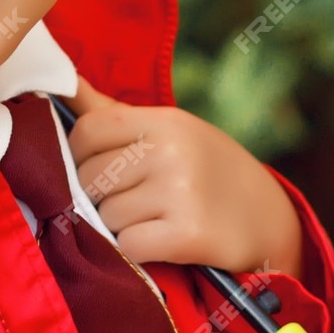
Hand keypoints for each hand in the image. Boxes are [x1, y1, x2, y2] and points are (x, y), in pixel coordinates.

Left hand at [62, 76, 302, 277]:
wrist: (270, 221)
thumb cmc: (208, 172)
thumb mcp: (172, 131)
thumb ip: (113, 114)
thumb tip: (63, 82)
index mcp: (165, 121)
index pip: (87, 129)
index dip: (79, 155)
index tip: (99, 170)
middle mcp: (171, 150)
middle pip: (89, 177)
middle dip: (100, 196)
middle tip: (134, 202)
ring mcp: (180, 191)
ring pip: (105, 215)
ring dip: (120, 226)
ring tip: (153, 220)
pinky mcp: (188, 233)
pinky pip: (127, 245)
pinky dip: (136, 250)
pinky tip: (161, 242)